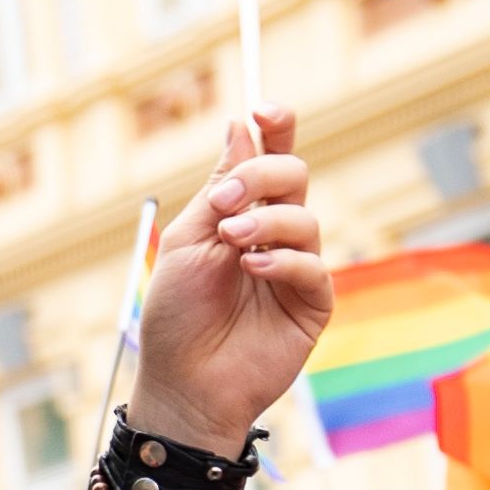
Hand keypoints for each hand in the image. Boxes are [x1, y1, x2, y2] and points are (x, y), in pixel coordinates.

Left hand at [123, 111, 327, 450]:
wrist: (183, 381)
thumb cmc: (176, 315)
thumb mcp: (188, 240)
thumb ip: (219, 187)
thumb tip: (240, 124)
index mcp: (240, 213)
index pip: (268, 158)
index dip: (275, 128)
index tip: (264, 108)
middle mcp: (273, 234)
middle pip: (293, 176)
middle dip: (262, 176)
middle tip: (225, 202)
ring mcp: (295, 268)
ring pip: (304, 217)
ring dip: (266, 221)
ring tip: (232, 242)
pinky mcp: (312, 303)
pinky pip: (313, 266)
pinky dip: (283, 260)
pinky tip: (254, 268)